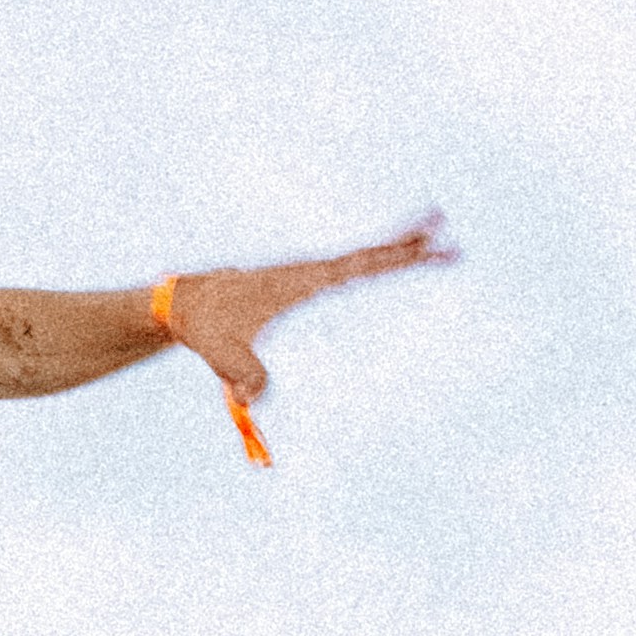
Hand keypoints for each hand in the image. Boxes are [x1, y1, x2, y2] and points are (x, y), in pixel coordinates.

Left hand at [161, 214, 453, 432]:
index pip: (358, 268)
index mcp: (301, 281)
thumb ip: (241, 376)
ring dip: (396, 249)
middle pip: (369, 257)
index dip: (393, 259)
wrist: (185, 303)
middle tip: (450, 237)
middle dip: (409, 248)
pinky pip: (345, 271)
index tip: (426, 246)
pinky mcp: (300, 283)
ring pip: (361, 259)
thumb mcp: (223, 356)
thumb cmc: (205, 329)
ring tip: (432, 237)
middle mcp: (309, 271)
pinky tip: (385, 261)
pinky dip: (371, 263)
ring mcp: (305, 275)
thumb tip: (254, 398)